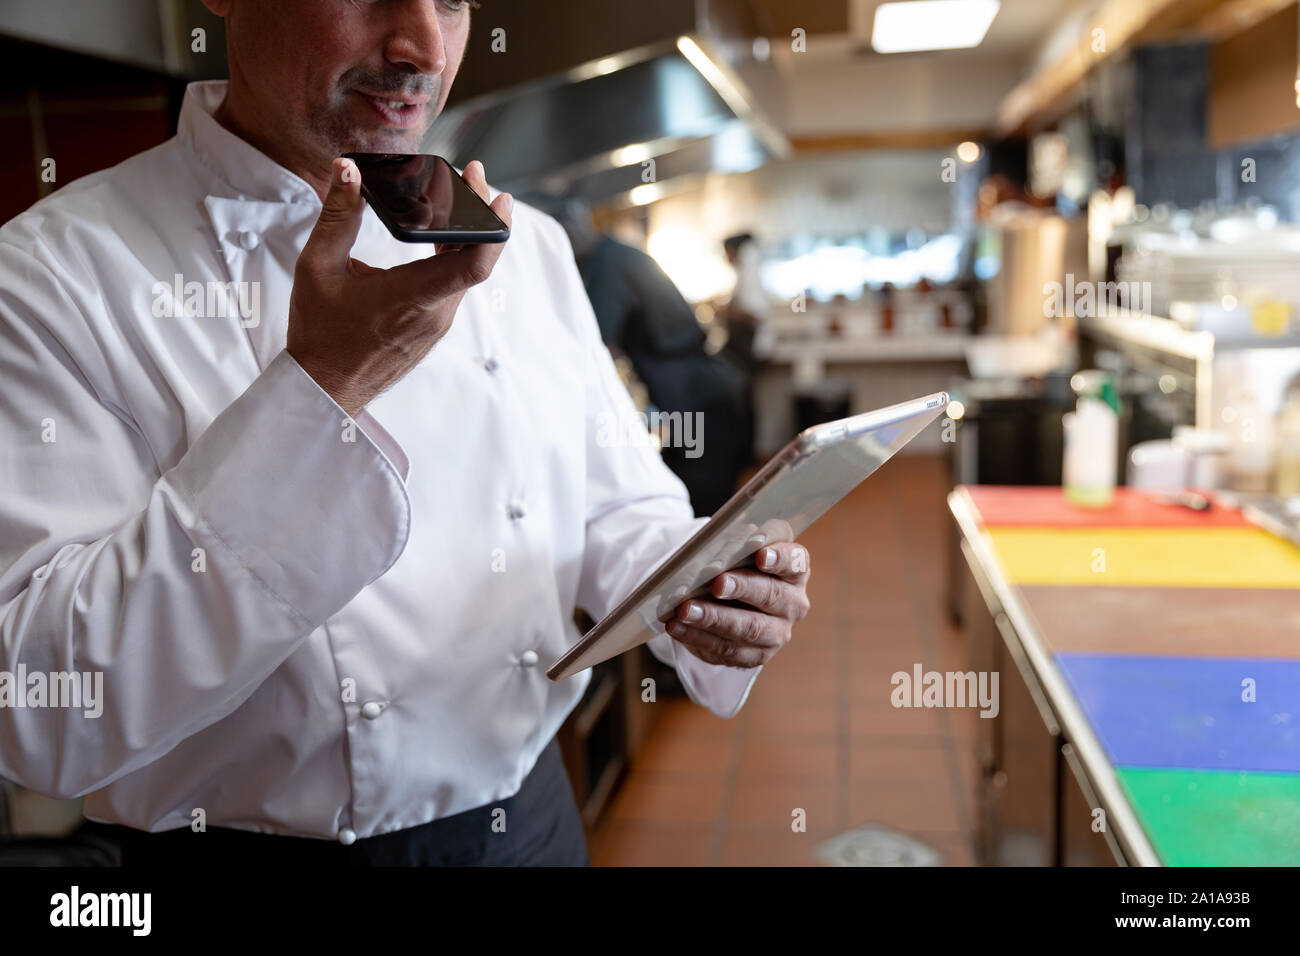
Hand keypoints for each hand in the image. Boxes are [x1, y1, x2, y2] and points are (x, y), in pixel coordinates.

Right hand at [286, 157, 512, 415]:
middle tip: (474, 176)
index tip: (498, 197)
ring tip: (460, 195)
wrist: (326, 385)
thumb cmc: (319, 332)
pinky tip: (444, 232)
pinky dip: (455, 255)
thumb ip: (337, 216)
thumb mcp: (317, 266)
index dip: (494, 229)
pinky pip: (454, 285)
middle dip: (480, 213)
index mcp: (411, 297)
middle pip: (476, 259)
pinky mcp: (434, 326)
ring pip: (466, 271)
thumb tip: (347, 171)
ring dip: (468, 233)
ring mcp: (438, 322)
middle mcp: (435, 312)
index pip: (472, 264)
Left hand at [666, 542, 810, 667]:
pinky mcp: (756, 655)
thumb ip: (736, 545)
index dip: (779, 559)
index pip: (795, 562)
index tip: (760, 555)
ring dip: (714, 619)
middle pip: (771, 596)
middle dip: (741, 589)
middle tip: (717, 583)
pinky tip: (677, 626)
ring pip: (748, 628)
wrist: (731, 602)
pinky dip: (698, 638)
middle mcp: (792, 604)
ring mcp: (777, 633)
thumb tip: (722, 542)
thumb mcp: (740, 553)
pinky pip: (727, 649)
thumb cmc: (737, 568)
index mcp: (795, 572)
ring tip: (686, 610)